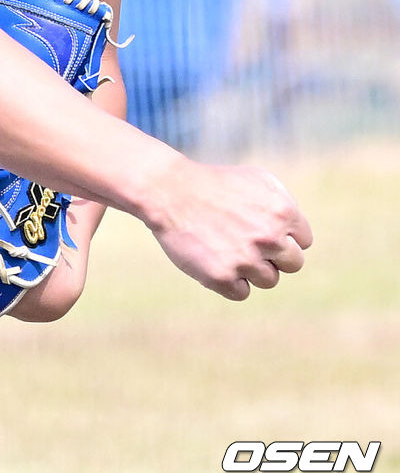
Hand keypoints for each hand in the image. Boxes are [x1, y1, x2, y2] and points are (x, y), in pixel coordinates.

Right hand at [144, 159, 312, 300]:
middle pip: (293, 264)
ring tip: (227, 247)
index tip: (260, 228)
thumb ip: (284, 206)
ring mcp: (246, 260)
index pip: (303, 241)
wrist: (169, 191)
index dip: (283, 236)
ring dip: (251, 268)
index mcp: (283, 212)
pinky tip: (214, 258)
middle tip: (246, 241)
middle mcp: (269, 238)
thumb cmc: (214, 183)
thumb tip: (298, 235)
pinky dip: (229, 280)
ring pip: (268, 280)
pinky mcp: (222, 278)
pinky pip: (241, 292)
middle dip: (273, 255)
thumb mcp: (256, 180)